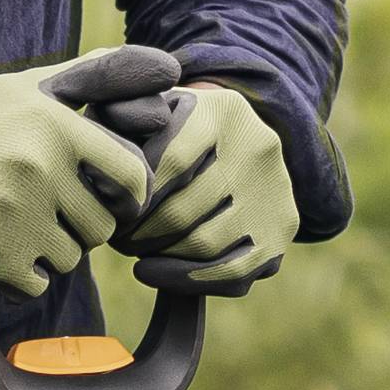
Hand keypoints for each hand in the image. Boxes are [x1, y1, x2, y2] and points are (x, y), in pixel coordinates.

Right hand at [0, 55, 152, 293]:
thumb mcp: (22, 89)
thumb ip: (90, 80)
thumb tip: (164, 68)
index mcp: (53, 124)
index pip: (130, 175)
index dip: (130, 195)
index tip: (113, 198)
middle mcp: (38, 165)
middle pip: (102, 226)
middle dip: (82, 226)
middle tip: (47, 211)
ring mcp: (15, 212)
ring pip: (71, 259)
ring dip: (50, 251)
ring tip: (17, 224)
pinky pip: (37, 283)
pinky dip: (22, 274)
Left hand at [129, 82, 296, 285]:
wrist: (236, 147)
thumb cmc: (175, 130)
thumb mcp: (150, 110)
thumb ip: (121, 117)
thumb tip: (107, 157)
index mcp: (224, 111)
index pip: (172, 161)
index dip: (135, 195)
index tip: (109, 210)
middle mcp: (259, 148)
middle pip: (185, 210)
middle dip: (140, 232)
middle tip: (115, 239)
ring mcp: (276, 193)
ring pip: (204, 245)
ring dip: (159, 256)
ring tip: (132, 249)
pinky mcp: (282, 233)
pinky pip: (230, 273)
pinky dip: (184, 279)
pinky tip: (151, 272)